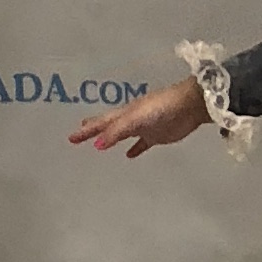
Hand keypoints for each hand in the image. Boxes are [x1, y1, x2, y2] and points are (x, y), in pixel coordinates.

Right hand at [71, 79, 209, 160]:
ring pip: (123, 134)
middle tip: (77, 135)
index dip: (86, 130)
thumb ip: (117, 132)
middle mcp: (131, 119)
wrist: (190, 106)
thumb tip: (97, 146)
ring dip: (111, 139)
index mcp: (125, 113)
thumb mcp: (136, 119)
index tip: (71, 137)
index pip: (101, 122)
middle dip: (92, 130)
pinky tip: (129, 155)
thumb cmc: (162, 108)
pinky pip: (142, 143)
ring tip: (98, 145)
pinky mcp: (158, 135)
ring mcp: (144, 127)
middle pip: (108, 125)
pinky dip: (135, 149)